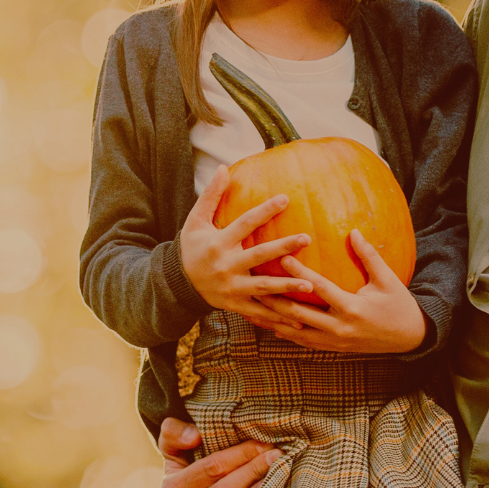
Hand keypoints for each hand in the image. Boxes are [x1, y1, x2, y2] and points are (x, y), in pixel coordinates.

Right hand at [178, 167, 316, 321]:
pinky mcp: (235, 305)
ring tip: (310, 285)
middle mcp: (226, 266)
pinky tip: (298, 320)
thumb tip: (223, 167)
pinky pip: (259, 312)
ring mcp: (231, 288)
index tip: (285, 199)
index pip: (245, 224)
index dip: (264, 211)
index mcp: (218, 243)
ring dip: (287, 287)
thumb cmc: (192, 247)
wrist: (178, 284)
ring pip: (263, 288)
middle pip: (258, 256)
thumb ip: (211, 195)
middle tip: (307, 238)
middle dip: (283, 248)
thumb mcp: (196, 220)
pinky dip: (277, 317)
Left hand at [252, 232, 427, 355]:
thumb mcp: (387, 279)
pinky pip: (302, 341)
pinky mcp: (332, 348)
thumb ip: (369, 256)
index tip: (282, 257)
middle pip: (298, 314)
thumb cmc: (399, 304)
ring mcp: (334, 341)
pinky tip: (268, 323)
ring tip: (252, 306)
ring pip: (295, 331)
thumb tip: (353, 231)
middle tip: (254, 283)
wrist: (409, 338)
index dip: (299, 273)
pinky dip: (284, 333)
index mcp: (352, 308)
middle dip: (275, 299)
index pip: (319, 288)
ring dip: (273, 319)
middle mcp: (339, 327)